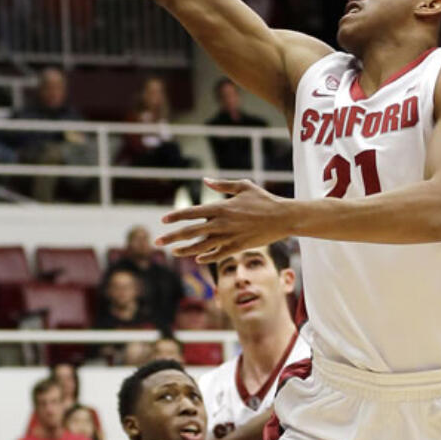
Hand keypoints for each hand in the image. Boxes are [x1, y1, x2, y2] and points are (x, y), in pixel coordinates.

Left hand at [160, 180, 290, 261]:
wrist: (283, 218)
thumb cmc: (264, 199)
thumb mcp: (243, 186)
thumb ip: (222, 185)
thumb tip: (205, 181)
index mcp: (220, 207)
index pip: (192, 212)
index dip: (176, 216)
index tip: (163, 221)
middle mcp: (221, 224)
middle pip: (191, 232)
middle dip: (172, 237)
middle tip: (157, 241)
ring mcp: (229, 237)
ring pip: (201, 246)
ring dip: (185, 250)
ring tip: (174, 252)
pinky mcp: (238, 247)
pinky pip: (217, 255)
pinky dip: (206, 257)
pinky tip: (197, 259)